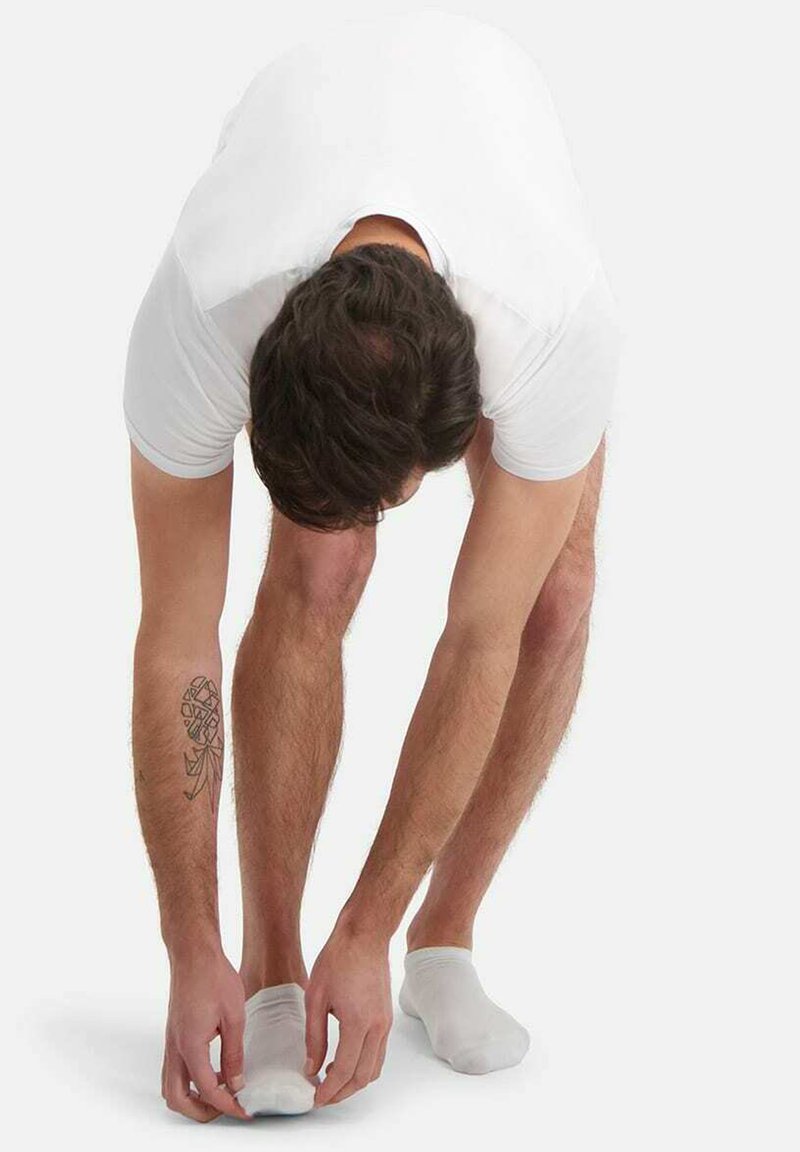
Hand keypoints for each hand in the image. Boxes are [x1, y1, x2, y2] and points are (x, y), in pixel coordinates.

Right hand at [162, 945, 250, 1122]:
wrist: (193, 952)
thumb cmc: (214, 976)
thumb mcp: (234, 1016)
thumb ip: (234, 1053)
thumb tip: (236, 1082)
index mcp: (191, 1045)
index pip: (207, 1090)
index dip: (227, 1104)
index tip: (244, 1109)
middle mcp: (175, 1047)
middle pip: (178, 1098)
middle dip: (202, 1111)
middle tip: (228, 1108)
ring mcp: (170, 1041)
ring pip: (171, 1086)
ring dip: (192, 1097)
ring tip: (220, 1092)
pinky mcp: (173, 1034)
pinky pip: (173, 1069)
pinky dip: (189, 1081)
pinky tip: (212, 1070)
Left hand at [304, 923, 392, 1106]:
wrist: (364, 934)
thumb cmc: (338, 959)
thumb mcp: (315, 998)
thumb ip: (314, 1037)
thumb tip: (311, 1068)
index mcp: (358, 1023)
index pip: (344, 1071)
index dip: (328, 1090)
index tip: (314, 1098)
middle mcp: (377, 1027)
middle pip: (363, 1076)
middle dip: (341, 1093)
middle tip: (321, 1096)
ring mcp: (385, 1023)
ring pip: (375, 1068)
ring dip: (354, 1081)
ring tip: (330, 1081)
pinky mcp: (386, 1017)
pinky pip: (379, 1053)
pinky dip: (364, 1066)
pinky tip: (344, 1060)